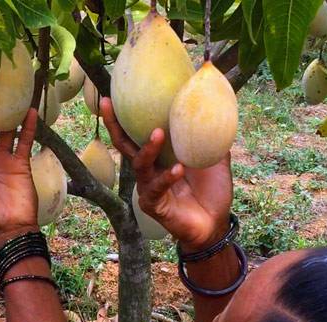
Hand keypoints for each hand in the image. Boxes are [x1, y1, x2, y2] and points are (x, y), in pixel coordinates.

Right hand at [100, 98, 232, 251]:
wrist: (215, 224)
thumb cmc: (212, 191)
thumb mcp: (215, 157)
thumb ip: (211, 134)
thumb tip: (219, 101)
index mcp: (159, 155)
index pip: (138, 131)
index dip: (126, 114)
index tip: (115, 92)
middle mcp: (148, 169)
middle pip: (124, 144)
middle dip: (114, 124)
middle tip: (107, 104)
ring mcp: (148, 187)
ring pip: (139, 164)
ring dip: (148, 148)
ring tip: (158, 133)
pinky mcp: (153, 204)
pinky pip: (156, 188)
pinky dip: (167, 177)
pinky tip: (179, 169)